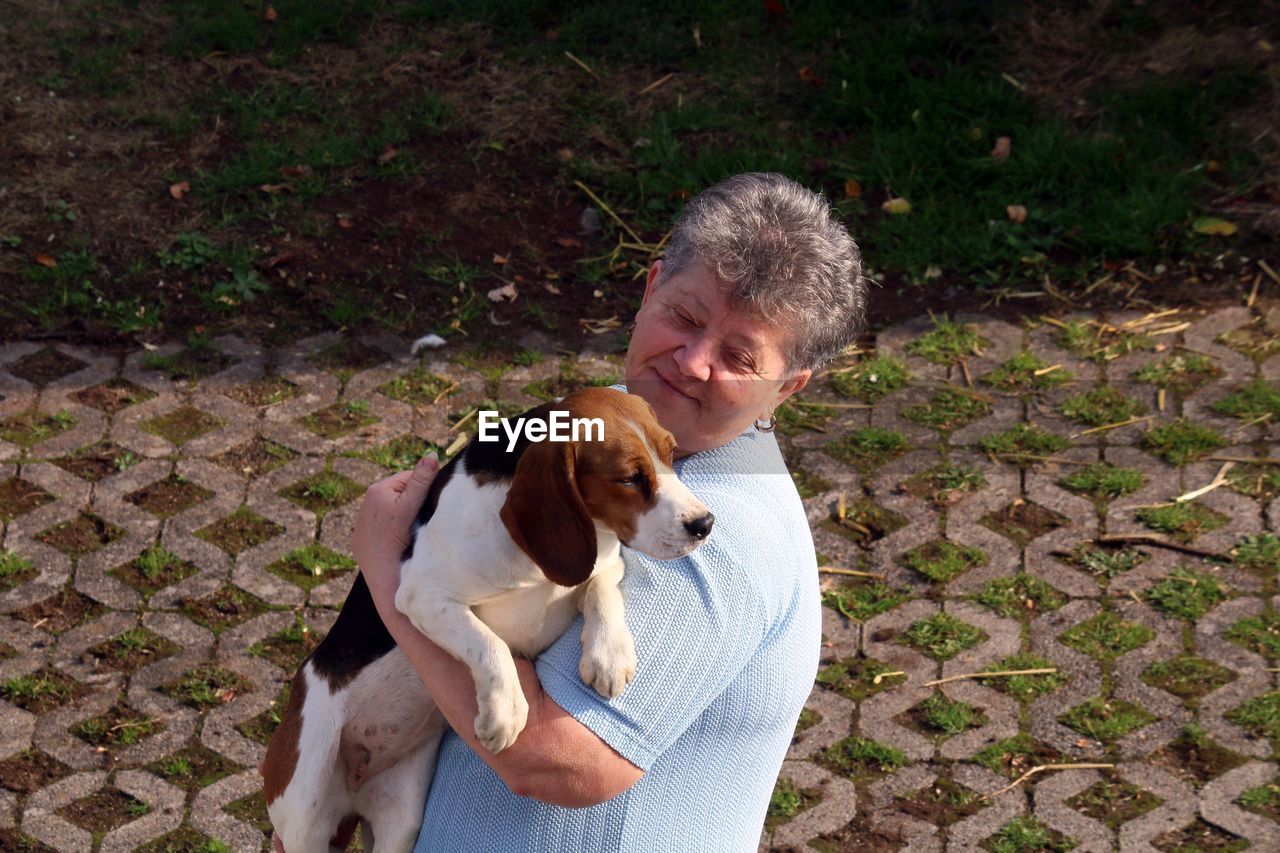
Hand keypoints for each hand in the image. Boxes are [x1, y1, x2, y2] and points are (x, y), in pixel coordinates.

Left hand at [352, 454, 439, 622]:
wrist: (381, 573)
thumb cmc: (395, 537)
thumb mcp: (411, 506)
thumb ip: (421, 480)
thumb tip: (431, 455)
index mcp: (378, 489)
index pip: (408, 478)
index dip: (424, 487)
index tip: (433, 500)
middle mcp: (366, 502)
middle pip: (399, 494)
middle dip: (413, 502)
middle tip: (425, 516)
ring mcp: (362, 522)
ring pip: (391, 511)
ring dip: (403, 516)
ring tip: (414, 529)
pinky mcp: (362, 539)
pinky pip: (382, 528)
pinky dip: (392, 531)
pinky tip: (400, 541)